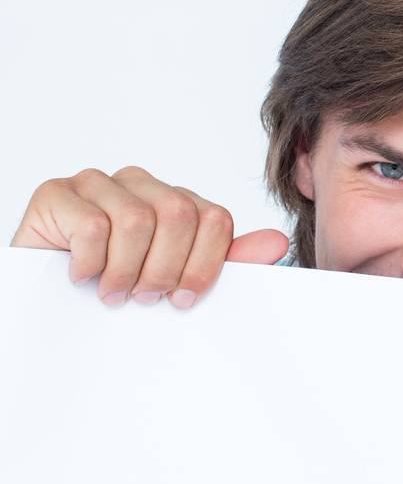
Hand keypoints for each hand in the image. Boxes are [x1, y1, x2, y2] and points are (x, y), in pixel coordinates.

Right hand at [9, 166, 289, 307]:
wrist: (45, 299)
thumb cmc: (114, 287)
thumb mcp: (175, 278)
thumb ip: (224, 261)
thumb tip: (277, 243)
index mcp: (173, 200)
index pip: (215, 218)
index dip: (206, 263)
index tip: (185, 298)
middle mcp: (138, 184)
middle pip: (179, 214)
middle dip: (167, 268)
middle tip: (147, 298)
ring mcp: (96, 184)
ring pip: (136, 219)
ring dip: (126, 270)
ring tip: (114, 293)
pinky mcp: (56, 193)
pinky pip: (91, 225)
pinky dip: (90, 262)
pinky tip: (82, 277)